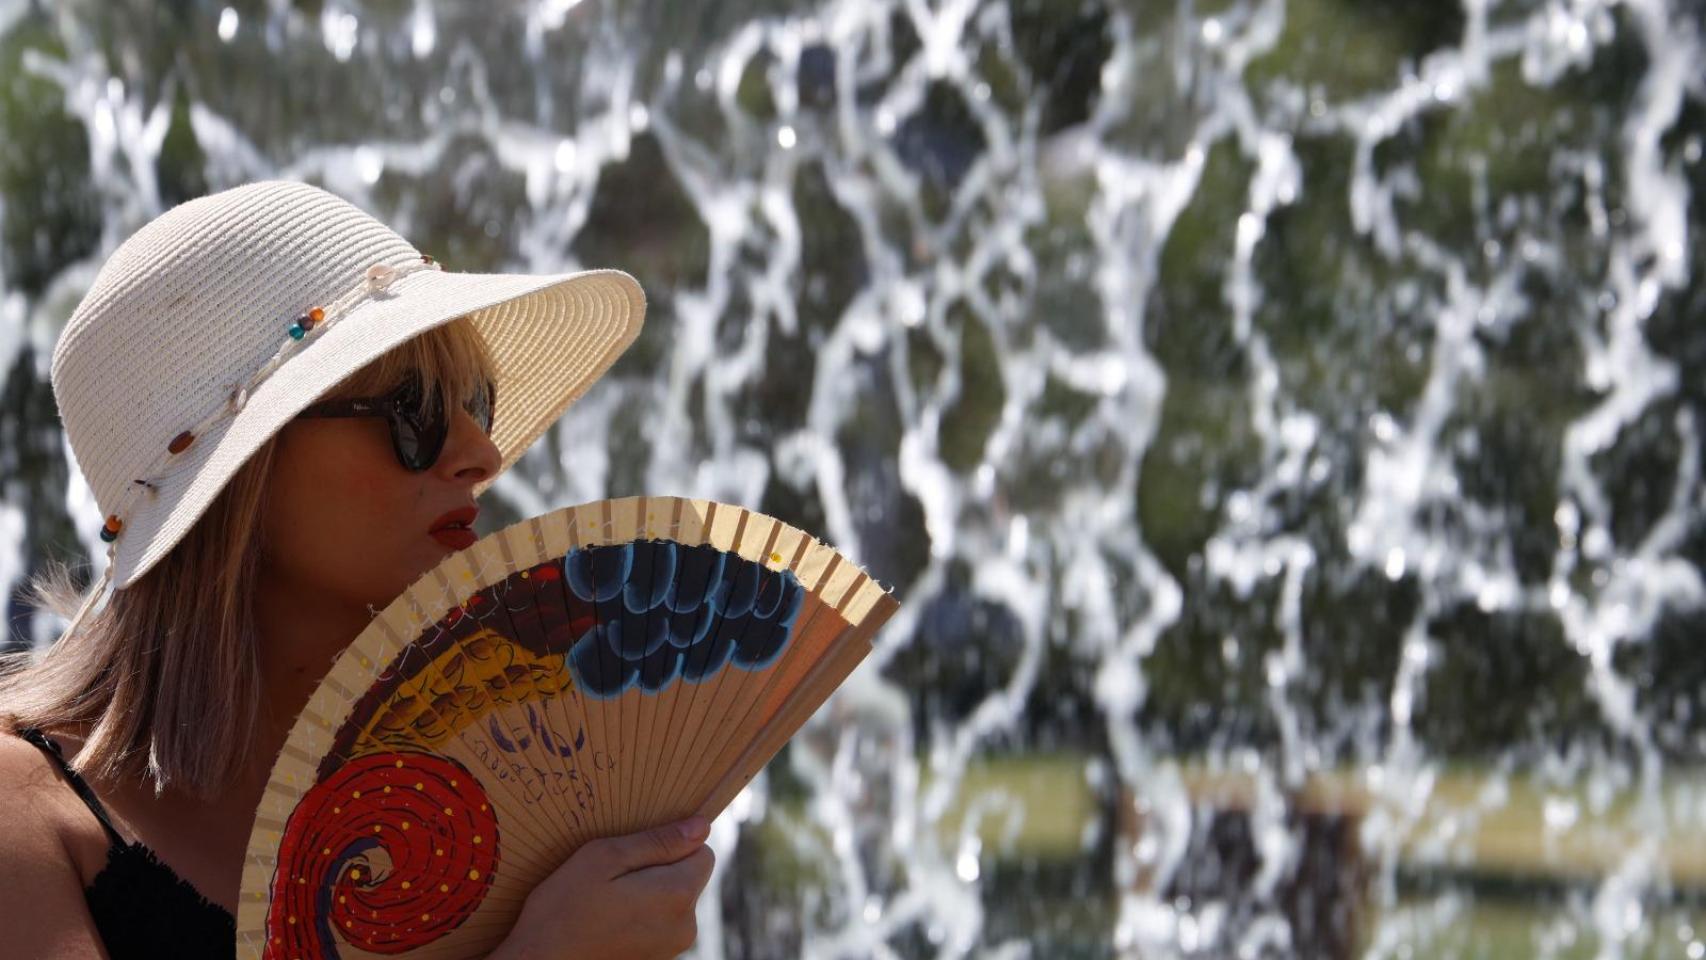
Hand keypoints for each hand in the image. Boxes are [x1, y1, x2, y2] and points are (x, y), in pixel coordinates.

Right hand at [490, 816, 715, 959]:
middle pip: (690, 876)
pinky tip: (609, 916)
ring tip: (609, 897)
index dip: (673, 844)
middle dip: (660, 868)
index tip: (638, 850)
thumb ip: (658, 841)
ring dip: (650, 891)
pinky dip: (641, 913)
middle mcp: (685, 926)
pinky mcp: (656, 957)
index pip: (703, 852)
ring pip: (674, 899)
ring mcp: (672, 946)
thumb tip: (701, 826)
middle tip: (616, 875)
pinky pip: (661, 921)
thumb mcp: (605, 858)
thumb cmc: (564, 909)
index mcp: (677, 896)